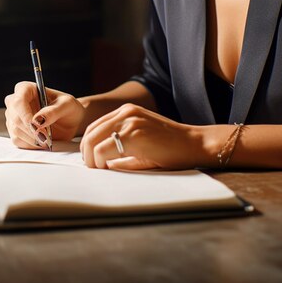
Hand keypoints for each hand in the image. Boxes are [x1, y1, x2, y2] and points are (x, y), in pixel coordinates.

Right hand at [4, 81, 84, 148]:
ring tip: (48, 140)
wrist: (70, 121)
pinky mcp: (16, 131)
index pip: (18, 101)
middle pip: (15, 118)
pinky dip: (31, 144)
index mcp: (26, 89)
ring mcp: (13, 117)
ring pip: (16, 131)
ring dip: (32, 139)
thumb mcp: (67, 105)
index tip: (37, 127)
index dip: (25, 115)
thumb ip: (53, 111)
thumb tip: (37, 120)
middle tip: (47, 138)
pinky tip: (42, 142)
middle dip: (32, 130)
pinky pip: (18, 141)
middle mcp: (15, 102)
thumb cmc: (68, 108)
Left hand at [80, 103, 203, 169]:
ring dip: (92, 159)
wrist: (194, 144)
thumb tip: (102, 163)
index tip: (94, 162)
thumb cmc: (172, 149)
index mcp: (127, 112)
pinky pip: (103, 149)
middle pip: (90, 133)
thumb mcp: (142, 143)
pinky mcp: (133, 134)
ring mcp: (129, 121)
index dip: (89, 146)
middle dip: (87, 154)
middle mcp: (126, 112)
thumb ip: (122, 148)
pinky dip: (101, 162)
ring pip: (93, 141)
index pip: (95, 126)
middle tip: (93, 169)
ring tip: (101, 170)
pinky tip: (109, 168)